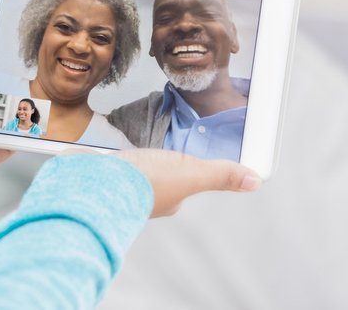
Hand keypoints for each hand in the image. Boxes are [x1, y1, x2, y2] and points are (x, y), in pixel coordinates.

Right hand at [63, 148, 260, 216]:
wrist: (93, 182)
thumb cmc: (140, 183)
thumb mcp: (189, 173)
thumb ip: (219, 174)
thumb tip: (254, 181)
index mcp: (167, 199)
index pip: (182, 184)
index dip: (184, 168)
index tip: (181, 157)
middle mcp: (144, 196)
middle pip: (156, 177)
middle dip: (155, 163)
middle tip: (155, 149)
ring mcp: (120, 186)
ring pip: (132, 172)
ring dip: (131, 161)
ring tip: (130, 150)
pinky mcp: (99, 176)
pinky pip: (109, 166)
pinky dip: (110, 159)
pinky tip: (107, 151)